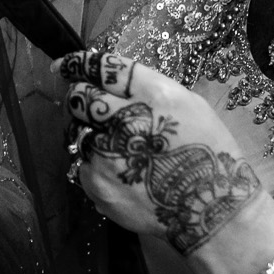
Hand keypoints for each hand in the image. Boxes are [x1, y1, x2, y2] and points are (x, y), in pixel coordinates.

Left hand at [57, 48, 262, 254]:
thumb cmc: (209, 153)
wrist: (210, 209)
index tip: (63, 67)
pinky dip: (97, 168)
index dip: (78, 64)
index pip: (103, 68)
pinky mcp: (97, 182)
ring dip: (93, 137)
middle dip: (80, 100)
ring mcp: (108, 152)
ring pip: (80, 133)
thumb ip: (149, 92)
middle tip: (90, 110)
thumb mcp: (190, 106)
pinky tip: (123, 176)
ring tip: (121, 152)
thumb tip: (115, 86)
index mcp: (152, 94)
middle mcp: (126, 118)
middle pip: (80, 98)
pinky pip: (84, 165)